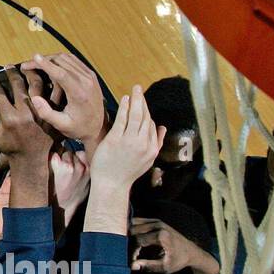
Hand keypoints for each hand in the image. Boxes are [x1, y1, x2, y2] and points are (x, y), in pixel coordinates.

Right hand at [0, 67, 54, 163]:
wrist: (32, 159)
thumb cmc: (8, 147)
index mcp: (10, 118)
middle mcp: (27, 114)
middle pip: (18, 84)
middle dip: (11, 72)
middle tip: (7, 67)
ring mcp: (42, 113)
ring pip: (37, 83)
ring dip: (30, 72)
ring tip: (24, 67)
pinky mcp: (53, 114)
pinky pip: (52, 92)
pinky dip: (47, 81)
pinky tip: (41, 75)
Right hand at [21, 53, 106, 147]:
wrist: (99, 127)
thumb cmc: (79, 128)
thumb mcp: (61, 125)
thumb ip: (47, 113)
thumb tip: (35, 98)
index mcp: (79, 94)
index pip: (61, 73)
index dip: (46, 64)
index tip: (33, 58)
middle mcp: (86, 81)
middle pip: (62, 62)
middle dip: (43, 60)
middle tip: (28, 64)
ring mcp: (90, 76)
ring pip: (67, 58)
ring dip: (50, 58)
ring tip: (37, 63)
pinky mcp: (90, 74)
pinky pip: (74, 60)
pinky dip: (60, 60)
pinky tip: (50, 64)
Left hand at [50, 147, 88, 234]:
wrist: (63, 209)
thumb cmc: (75, 197)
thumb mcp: (87, 183)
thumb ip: (86, 168)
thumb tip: (81, 155)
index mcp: (91, 170)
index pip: (83, 153)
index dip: (77, 157)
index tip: (74, 163)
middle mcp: (83, 167)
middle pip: (73, 151)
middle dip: (69, 158)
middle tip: (66, 171)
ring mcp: (72, 167)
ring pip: (64, 153)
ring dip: (61, 159)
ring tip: (60, 173)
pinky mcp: (61, 168)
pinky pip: (55, 156)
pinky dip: (53, 162)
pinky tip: (54, 172)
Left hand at [83, 85, 163, 233]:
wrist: (111, 185)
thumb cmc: (126, 173)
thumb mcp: (147, 160)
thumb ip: (156, 143)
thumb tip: (162, 127)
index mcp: (152, 149)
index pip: (152, 126)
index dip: (147, 114)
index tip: (142, 105)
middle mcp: (143, 144)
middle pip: (145, 117)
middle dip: (143, 101)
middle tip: (139, 89)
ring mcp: (129, 141)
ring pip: (136, 115)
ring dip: (136, 100)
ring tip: (135, 90)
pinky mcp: (116, 139)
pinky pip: (122, 119)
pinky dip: (125, 107)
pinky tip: (125, 99)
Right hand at [130, 217, 219, 273]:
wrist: (190, 251)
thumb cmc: (178, 261)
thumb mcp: (165, 267)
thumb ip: (148, 266)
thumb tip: (132, 266)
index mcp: (161, 236)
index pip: (137, 241)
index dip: (131, 252)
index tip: (132, 261)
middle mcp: (158, 225)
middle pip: (133, 230)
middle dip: (128, 243)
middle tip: (130, 255)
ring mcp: (156, 221)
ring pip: (133, 223)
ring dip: (128, 235)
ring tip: (131, 248)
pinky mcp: (154, 220)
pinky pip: (137, 221)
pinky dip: (132, 230)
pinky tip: (134, 241)